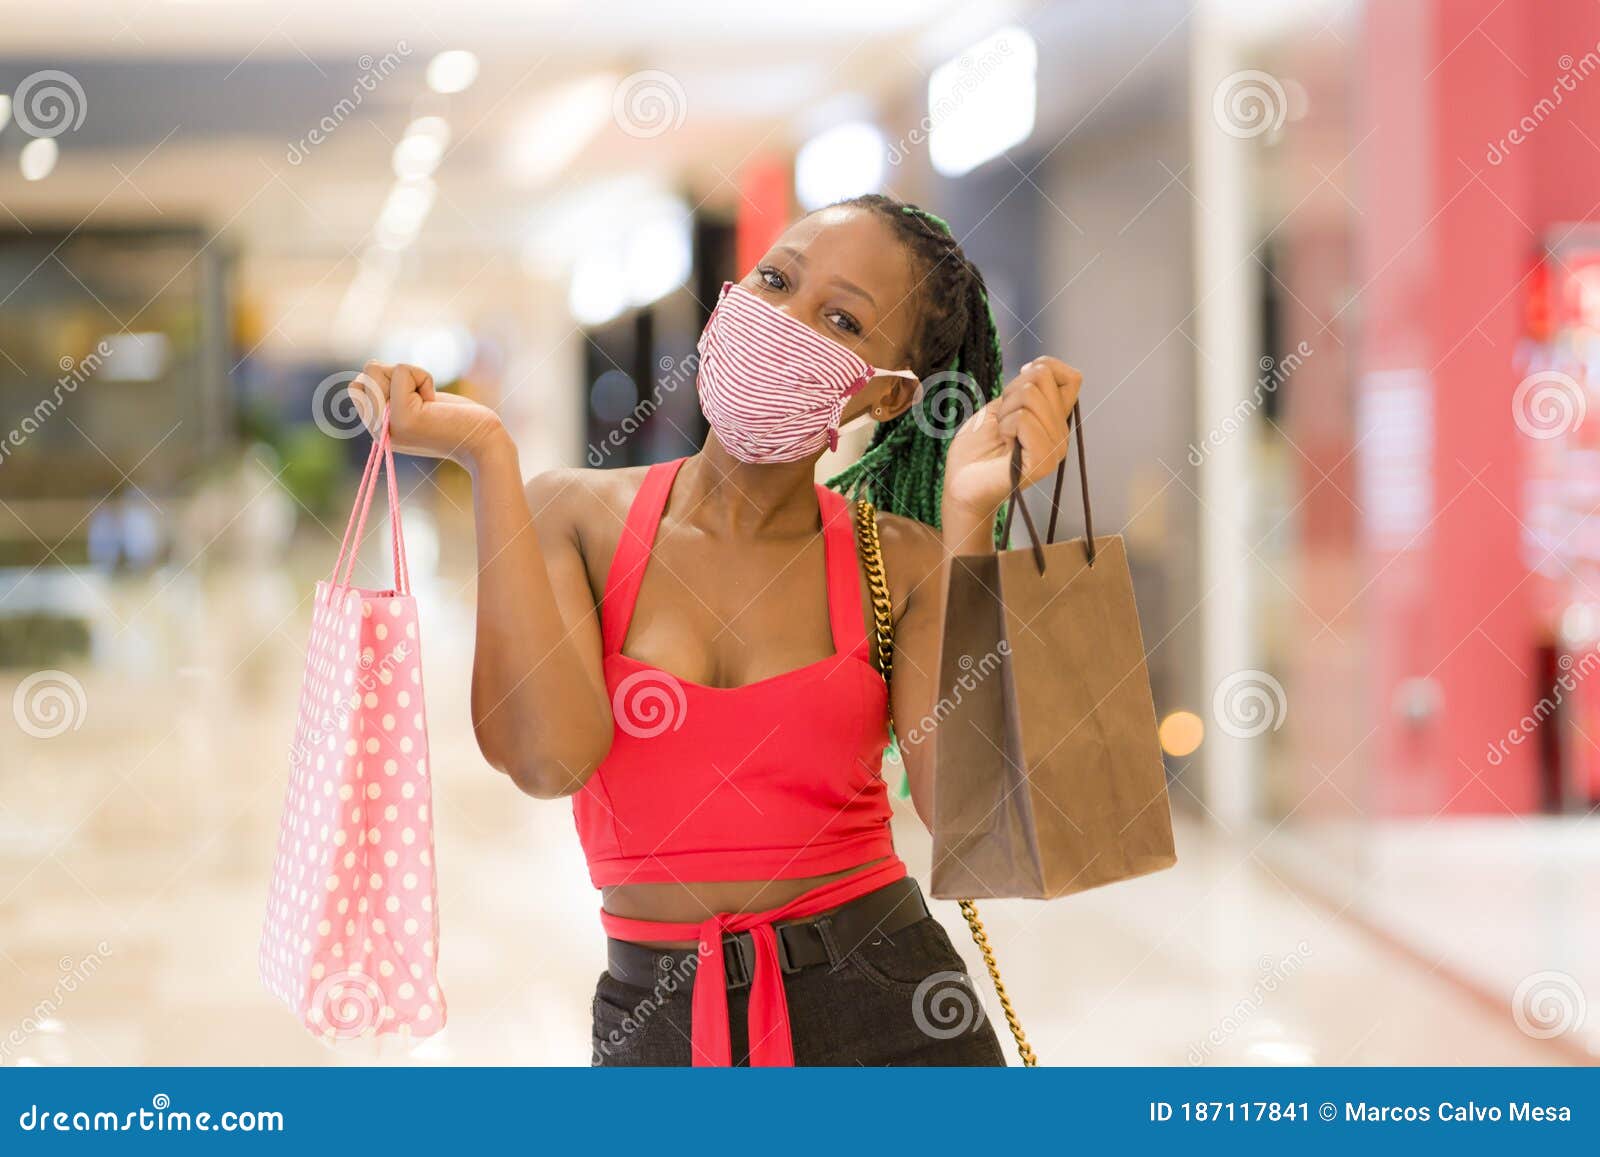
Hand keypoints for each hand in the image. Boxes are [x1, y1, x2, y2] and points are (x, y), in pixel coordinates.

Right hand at [354, 362, 506, 465]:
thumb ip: (391, 392)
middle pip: (365, 374)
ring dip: (410, 374)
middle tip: (422, 398)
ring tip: (428, 400)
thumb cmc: (456, 419)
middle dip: (396, 373)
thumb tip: (371, 368)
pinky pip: (403, 371)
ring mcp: (386, 425)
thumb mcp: (416, 403)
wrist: (483, 442)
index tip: (414, 400)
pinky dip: (423, 377)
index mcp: (377, 429)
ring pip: (375, 369)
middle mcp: (376, 431)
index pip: (357, 386)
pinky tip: (435, 402)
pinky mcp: (403, 418)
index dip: (387, 380)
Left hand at [942, 356, 1082, 523]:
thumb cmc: (976, 450)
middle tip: (1002, 421)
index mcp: (1053, 419)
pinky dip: (1006, 426)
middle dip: (1012, 391)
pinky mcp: (1043, 461)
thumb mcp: (1001, 407)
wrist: (961, 485)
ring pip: (1031, 395)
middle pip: (1043, 377)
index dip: (1043, 369)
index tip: (1015, 391)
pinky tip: (1005, 445)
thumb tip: (1039, 366)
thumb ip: (1026, 389)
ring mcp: (1055, 448)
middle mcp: (1060, 432)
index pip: (1070, 377)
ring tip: (1002, 435)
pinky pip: (1025, 419)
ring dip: (1006, 411)